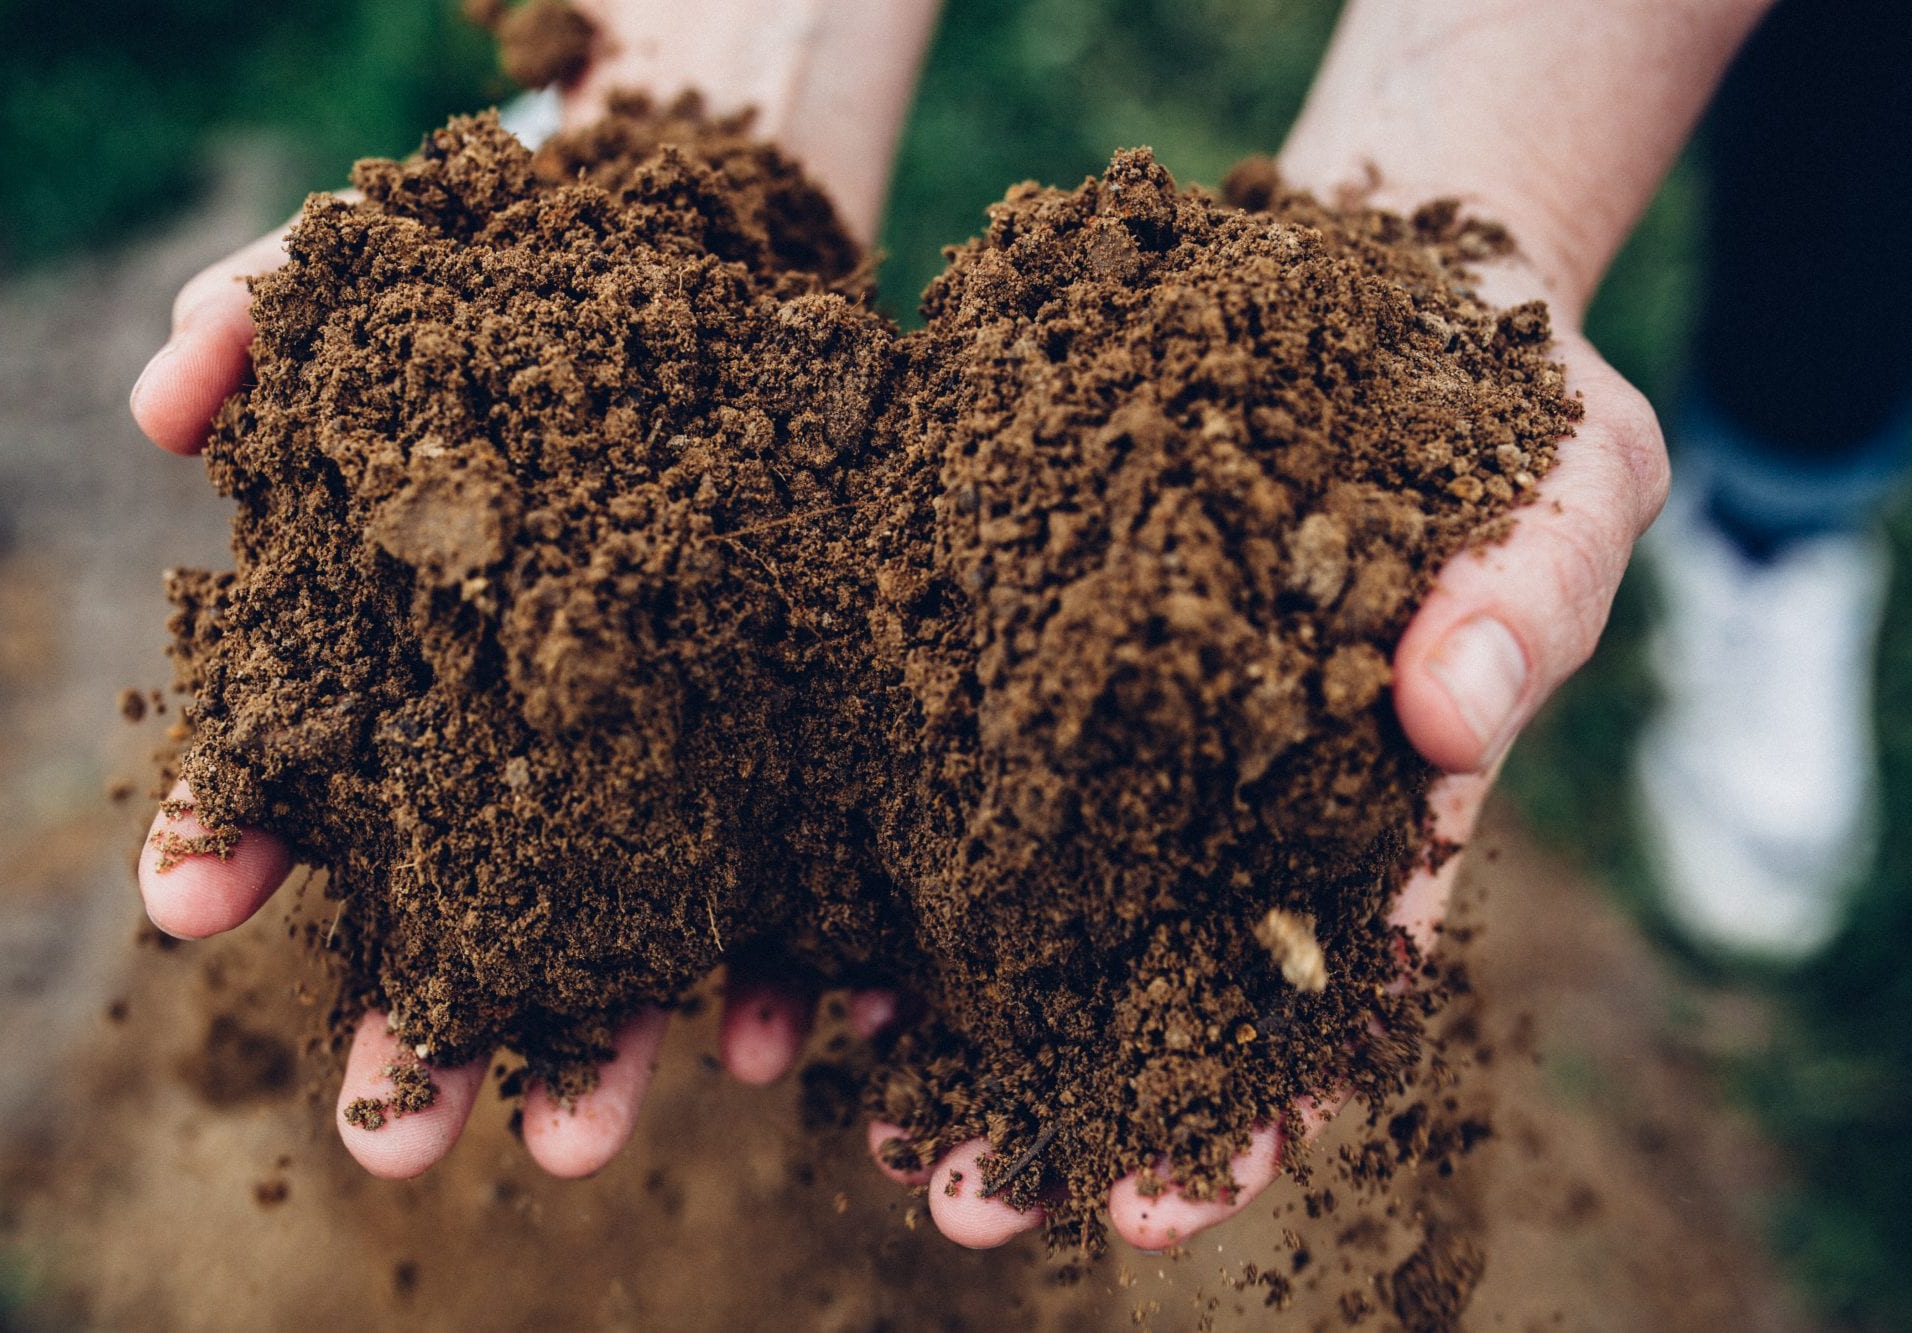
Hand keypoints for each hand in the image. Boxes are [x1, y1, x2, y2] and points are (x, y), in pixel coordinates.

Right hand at [133, 227, 856, 1178]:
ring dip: (600, 1043)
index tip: (189, 904)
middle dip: (418, 1024)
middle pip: (452, 901)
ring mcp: (652, 752)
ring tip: (586, 1144)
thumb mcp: (391, 271)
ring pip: (616, 925)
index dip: (231, 829)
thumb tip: (163, 397)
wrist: (732, 273)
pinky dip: (789, 963)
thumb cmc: (526, 281)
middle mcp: (512, 733)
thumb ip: (264, 315)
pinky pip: (786, 878)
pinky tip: (790, 1032)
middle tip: (396, 1138)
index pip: (281, 762)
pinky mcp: (784, 741)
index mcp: (389, 653)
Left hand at [872, 259, 1667, 1250]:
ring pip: (1047, 885)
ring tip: (864, 1118)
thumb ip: (1528, 598)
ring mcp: (1142, 714)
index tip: (1180, 1201)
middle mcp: (1243, 782)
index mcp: (1381, 796)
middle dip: (1072, 1096)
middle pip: (1157, 970)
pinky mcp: (1049, 628)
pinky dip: (902, 844)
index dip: (1260, 1100)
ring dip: (958, 1008)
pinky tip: (819, 939)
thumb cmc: (1512, 404)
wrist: (1389, 286)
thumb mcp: (1566, 484)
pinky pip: (970, 747)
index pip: (1324, 980)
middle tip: (974, 1207)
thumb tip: (1456, 708)